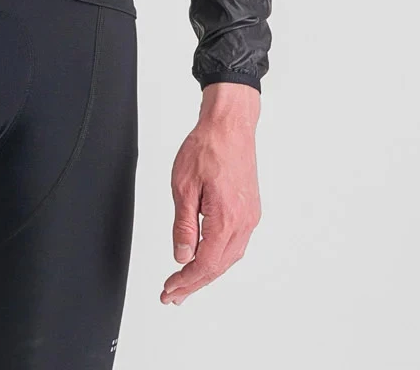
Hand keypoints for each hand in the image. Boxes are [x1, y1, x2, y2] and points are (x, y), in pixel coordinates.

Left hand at [160, 82, 260, 305]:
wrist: (230, 125)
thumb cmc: (207, 147)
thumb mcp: (183, 185)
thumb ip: (183, 225)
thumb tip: (182, 256)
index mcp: (226, 218)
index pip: (205, 264)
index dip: (185, 281)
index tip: (169, 290)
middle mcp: (243, 222)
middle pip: (218, 266)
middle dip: (194, 284)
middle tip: (173, 295)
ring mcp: (250, 217)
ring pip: (229, 257)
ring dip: (207, 273)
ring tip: (186, 284)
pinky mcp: (250, 210)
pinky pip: (235, 243)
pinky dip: (219, 257)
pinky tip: (206, 259)